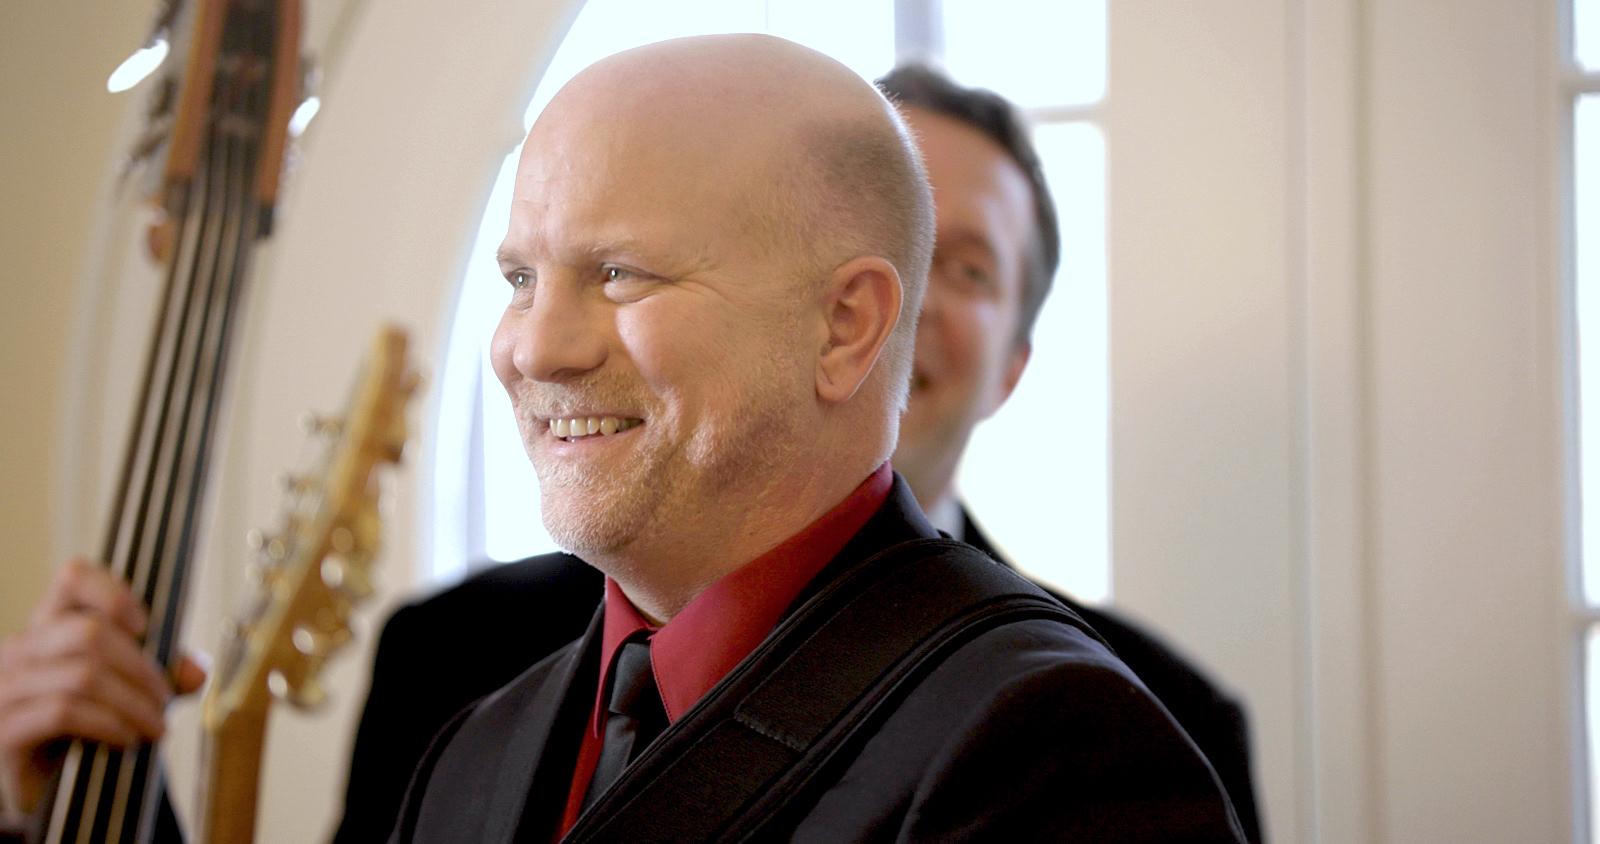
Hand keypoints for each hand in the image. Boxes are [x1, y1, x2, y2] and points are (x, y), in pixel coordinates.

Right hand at [0, 560, 204, 816]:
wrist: (39, 785)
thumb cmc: (82, 727)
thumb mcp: (127, 693)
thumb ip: (163, 676)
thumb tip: (197, 670)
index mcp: (50, 626)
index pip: (73, 578)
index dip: (113, 591)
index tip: (145, 626)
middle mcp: (21, 649)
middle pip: (90, 632)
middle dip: (142, 667)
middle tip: (165, 698)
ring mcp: (7, 688)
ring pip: (83, 675)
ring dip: (133, 702)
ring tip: (156, 725)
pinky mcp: (4, 728)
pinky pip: (63, 712)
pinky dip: (108, 724)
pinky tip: (128, 739)